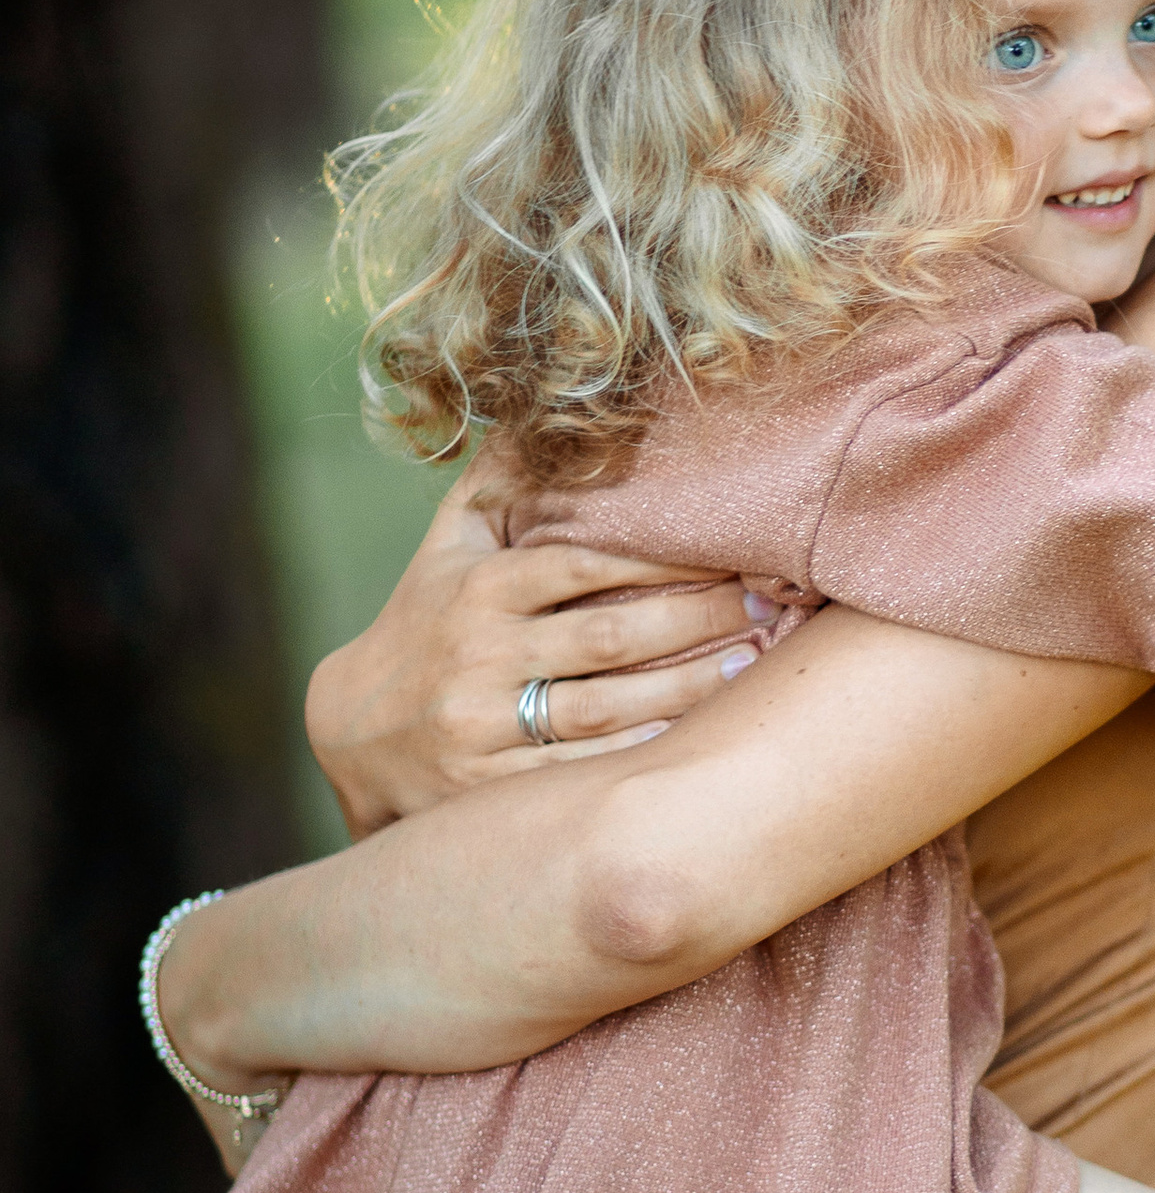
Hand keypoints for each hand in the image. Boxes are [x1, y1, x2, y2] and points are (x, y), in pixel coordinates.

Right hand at [305, 479, 769, 835]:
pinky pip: (583, 773)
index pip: (583, 565)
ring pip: (607, 709)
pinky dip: (645, 755)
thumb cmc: (424, 621)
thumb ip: (500, 482)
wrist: (351, 734)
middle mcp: (479, 656)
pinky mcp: (490, 788)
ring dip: (689, 690)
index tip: (734, 552)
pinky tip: (702, 740)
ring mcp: (483, 727)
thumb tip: (547, 404)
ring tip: (755, 667)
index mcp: (479, 590)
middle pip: (609, 639)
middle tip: (766, 606)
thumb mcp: (447, 546)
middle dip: (697, 621)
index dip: (663, 560)